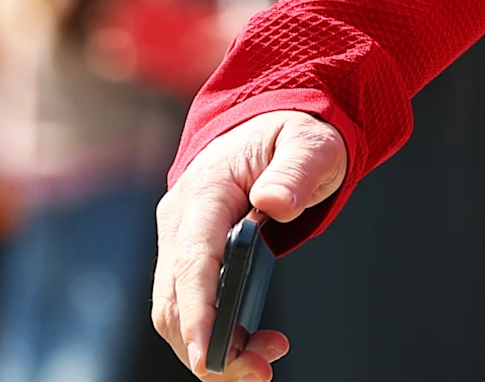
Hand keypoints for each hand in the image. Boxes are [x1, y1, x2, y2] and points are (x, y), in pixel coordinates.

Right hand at [152, 111, 347, 378]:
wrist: (272, 126)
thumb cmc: (294, 133)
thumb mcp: (310, 143)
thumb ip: (296, 170)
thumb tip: (275, 204)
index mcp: (204, 191)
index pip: (192, 261)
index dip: (198, 313)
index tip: (209, 357)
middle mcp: (180, 220)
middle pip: (175, 300)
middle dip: (208, 347)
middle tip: (261, 371)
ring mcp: (180, 241)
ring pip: (177, 313)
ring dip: (213, 349)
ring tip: (265, 363)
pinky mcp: (190, 258)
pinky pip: (193, 306)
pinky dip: (218, 335)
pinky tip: (256, 344)